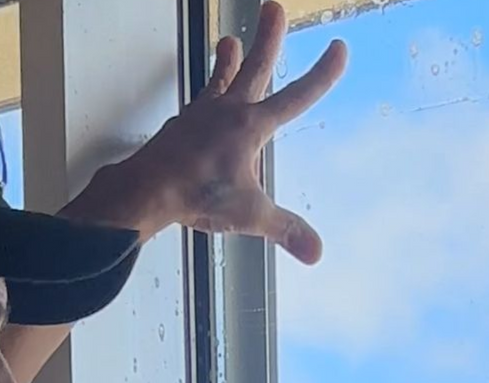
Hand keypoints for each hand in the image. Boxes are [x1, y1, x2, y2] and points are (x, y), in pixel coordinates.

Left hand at [80, 3, 347, 254]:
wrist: (149, 189)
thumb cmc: (199, 196)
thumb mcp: (251, 216)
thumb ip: (285, 229)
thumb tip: (316, 252)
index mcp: (251, 127)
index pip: (297, 97)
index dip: (321, 75)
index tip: (339, 48)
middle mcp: (228, 111)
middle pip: (255, 67)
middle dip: (268, 38)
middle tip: (273, 6)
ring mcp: (203, 115)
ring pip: (221, 79)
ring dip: (228, 60)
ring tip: (230, 40)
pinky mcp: (184, 126)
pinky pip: (200, 105)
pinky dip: (208, 99)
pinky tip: (208, 102)